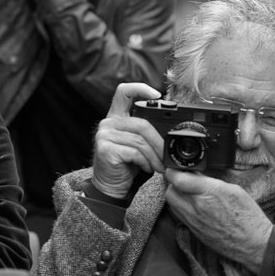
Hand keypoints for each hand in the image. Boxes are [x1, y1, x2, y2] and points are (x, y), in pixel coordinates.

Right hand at [92, 82, 163, 197]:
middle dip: (158, 142)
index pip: (124, 92)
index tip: (157, 95)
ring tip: (159, 166)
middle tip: (166, 156)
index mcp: (116, 117)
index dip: (140, 88)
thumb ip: (145, 132)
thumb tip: (170, 131)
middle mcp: (108, 123)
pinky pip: (134, 152)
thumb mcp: (137, 144)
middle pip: (141, 123)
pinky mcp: (106, 149)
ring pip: (140, 140)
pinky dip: (145, 162)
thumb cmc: (126, 165)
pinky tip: (146, 168)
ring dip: (154, 156)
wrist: (110, 187)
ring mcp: (104, 135)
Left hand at [164, 168, 272, 272]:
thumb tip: (196, 176)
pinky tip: (191, 206)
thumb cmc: (248, 216)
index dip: (173, 171)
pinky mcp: (194, 232)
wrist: (253, 243)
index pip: (178, 180)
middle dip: (173, 184)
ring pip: (172, 204)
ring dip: (176, 196)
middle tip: (182, 180)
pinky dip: (180, 208)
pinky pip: (178, 216)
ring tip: (187, 192)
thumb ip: (210, 182)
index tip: (175, 168)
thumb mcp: (233, 189)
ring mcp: (194, 222)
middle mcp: (197, 208)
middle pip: (170, 192)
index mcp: (209, 193)